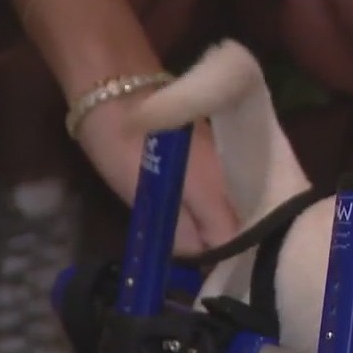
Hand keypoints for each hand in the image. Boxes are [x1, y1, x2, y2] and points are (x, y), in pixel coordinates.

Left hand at [75, 90, 239, 255]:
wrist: (114, 80)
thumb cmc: (121, 139)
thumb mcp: (138, 192)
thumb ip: (174, 228)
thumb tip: (197, 256)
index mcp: (217, 190)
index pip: (233, 240)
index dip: (216, 260)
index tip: (194, 272)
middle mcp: (232, 177)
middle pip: (237, 224)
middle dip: (217, 244)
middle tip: (186, 259)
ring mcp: (226, 162)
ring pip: (230, 208)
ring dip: (211, 226)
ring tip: (183, 239)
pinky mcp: (215, 153)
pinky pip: (222, 192)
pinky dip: (207, 207)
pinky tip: (185, 211)